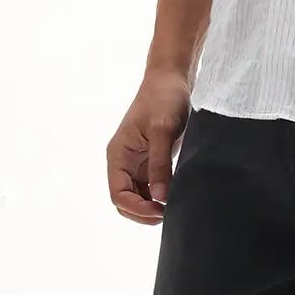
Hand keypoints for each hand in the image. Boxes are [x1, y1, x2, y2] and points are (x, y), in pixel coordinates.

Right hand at [107, 67, 190, 223]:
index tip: (161, 211)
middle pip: (125, 201)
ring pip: (138, 197)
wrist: (171, 80)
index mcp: (118, 154)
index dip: (136, 208)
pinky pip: (151, 187)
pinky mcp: (152, 162)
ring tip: (174, 208)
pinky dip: (160, 197)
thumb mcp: (163, 130)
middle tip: (169, 215)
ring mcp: (137, 163)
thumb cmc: (163, 99)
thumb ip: (160, 164)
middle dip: (143, 213)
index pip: (118, 194)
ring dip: (151, 207)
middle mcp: (124, 162)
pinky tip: (176, 198)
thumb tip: (160, 197)